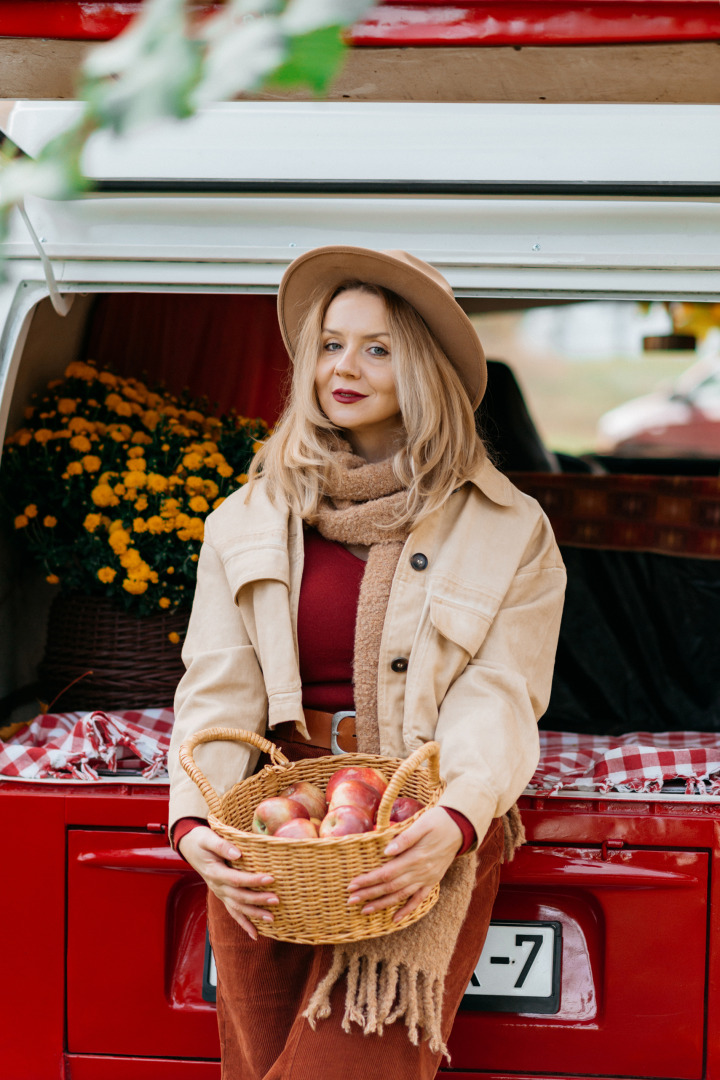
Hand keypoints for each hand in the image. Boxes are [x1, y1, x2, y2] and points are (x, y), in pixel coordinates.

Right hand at [178, 825, 277, 939]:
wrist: (190, 845)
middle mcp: (217, 886)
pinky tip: (255, 934)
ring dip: (254, 914)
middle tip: (276, 900)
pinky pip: (233, 912)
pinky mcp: (223, 894)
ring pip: (237, 908)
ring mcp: (220, 892)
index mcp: (214, 872)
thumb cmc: (200, 840)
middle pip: (239, 896)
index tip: (270, 879)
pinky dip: (244, 924)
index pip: (236, 879)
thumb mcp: (208, 838)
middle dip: (258, 900)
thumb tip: (238, 854)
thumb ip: (222, 846)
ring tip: (271, 919)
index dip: (253, 881)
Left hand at [346, 806, 462, 921]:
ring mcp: (427, 878)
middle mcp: (421, 871)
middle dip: (369, 894)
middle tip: (351, 901)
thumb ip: (405, 838)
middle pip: (390, 886)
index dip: (368, 880)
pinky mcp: (433, 880)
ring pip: (401, 895)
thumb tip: (386, 851)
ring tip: (365, 910)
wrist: (460, 827)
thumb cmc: (438, 821)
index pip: (386, 872)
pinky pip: (419, 899)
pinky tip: (395, 918)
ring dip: (383, 904)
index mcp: (415, 857)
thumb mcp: (422, 824)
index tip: (352, 884)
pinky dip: (407, 910)